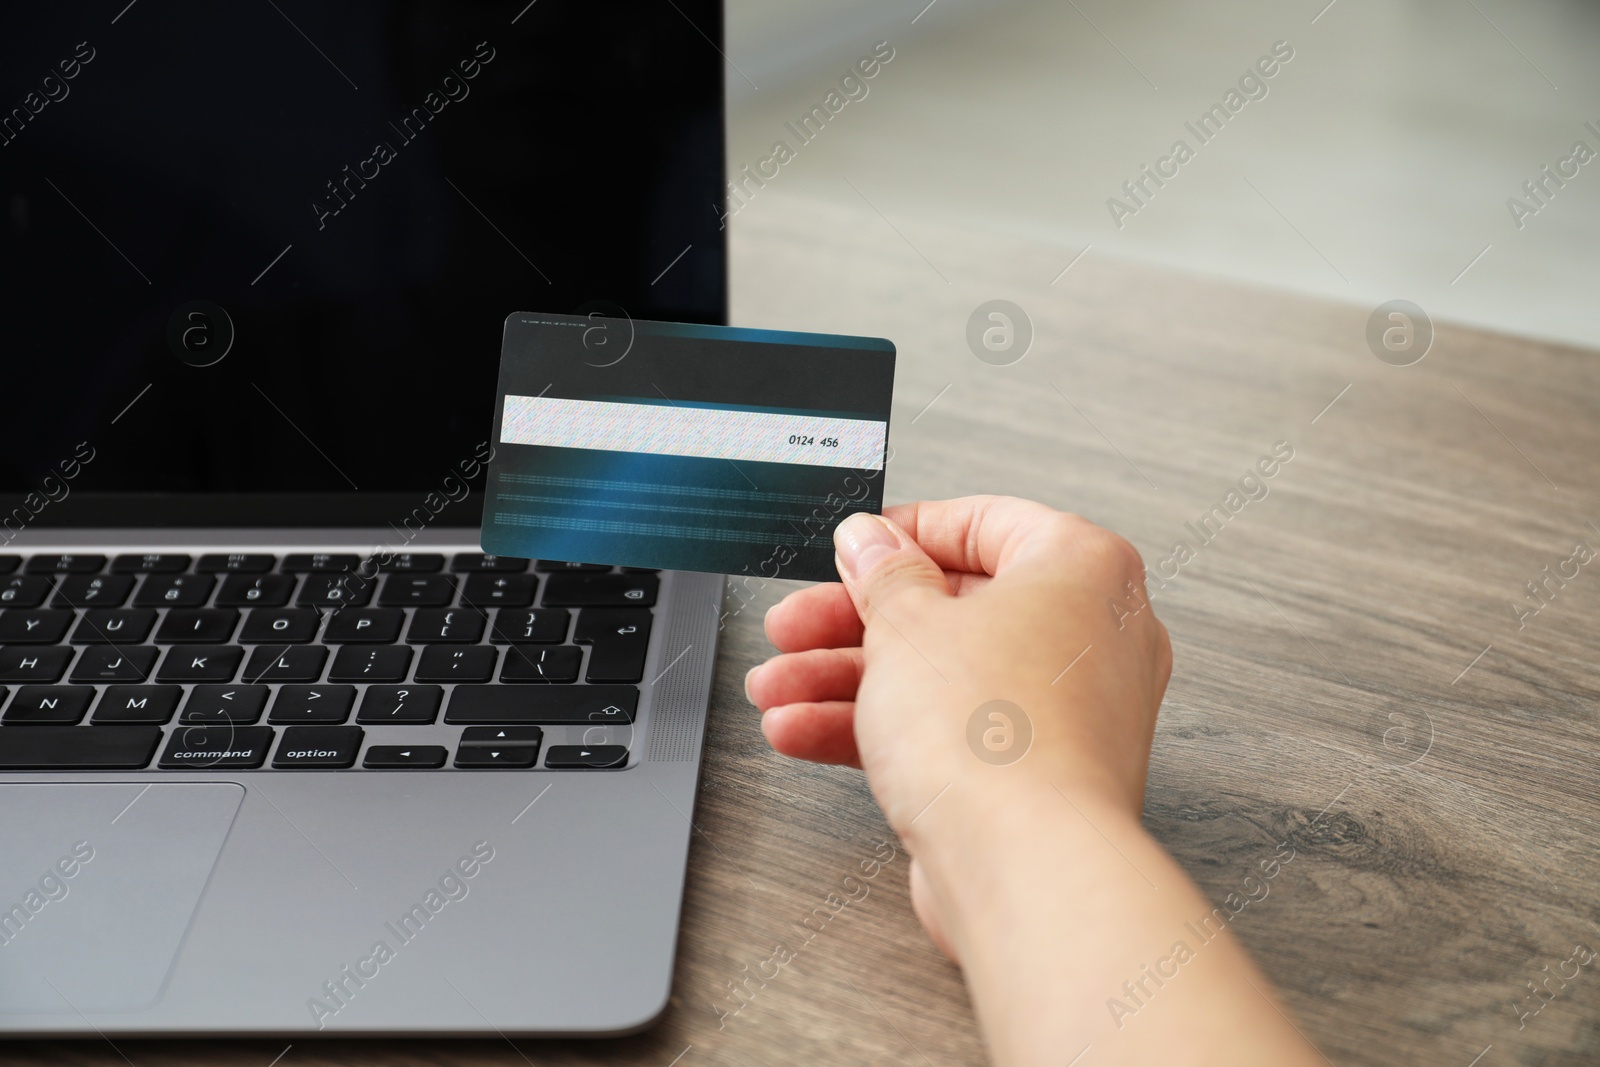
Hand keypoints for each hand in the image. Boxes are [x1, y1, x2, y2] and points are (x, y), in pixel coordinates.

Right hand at [747, 496, 1172, 955]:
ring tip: (777, 688)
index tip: (854, 549)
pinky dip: (879, 729)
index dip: (904, 533)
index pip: (986, 524)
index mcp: (1081, 569)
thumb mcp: (906, 624)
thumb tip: (871, 540)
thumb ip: (882, 573)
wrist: (1025, 867)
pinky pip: (950, 732)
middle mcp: (1087, 635)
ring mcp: (1064, 711)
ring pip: (941, 675)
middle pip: (951, 606)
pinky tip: (804, 731)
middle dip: (851, 620)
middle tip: (794, 624)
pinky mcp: (1034, 775)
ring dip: (846, 679)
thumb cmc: (996, 738)